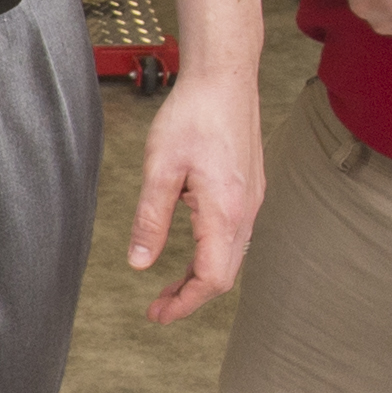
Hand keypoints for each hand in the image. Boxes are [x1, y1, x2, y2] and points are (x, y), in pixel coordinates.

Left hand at [125, 80, 262, 322]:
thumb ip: (150, 220)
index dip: (184, 304)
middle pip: (224, 274)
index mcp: (225, 210)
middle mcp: (246, 210)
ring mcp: (251, 200)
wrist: (224, 77)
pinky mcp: (249, 189)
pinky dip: (211, 254)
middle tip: (158, 309)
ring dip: (201, 277)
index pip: (212, 278)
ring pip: (231, 256)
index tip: (157, 315)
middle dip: (191, 297)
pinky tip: (189, 250)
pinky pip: (234, 236)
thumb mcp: (160, 169)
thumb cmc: (193, 114)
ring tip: (169, 287)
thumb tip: (139, 263)